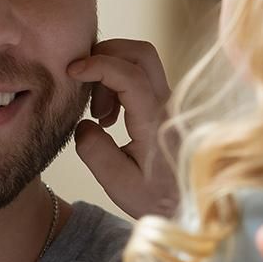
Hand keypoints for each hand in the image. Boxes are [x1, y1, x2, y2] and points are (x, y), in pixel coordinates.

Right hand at [68, 39, 178, 218]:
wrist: (190, 208)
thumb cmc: (156, 200)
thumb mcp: (118, 183)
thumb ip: (95, 150)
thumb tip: (84, 123)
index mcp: (154, 121)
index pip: (129, 74)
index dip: (97, 65)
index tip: (72, 72)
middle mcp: (166, 105)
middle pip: (140, 53)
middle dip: (105, 57)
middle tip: (85, 87)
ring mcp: (168, 103)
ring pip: (140, 62)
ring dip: (110, 74)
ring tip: (100, 115)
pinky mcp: (164, 107)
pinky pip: (140, 78)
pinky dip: (117, 84)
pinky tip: (109, 117)